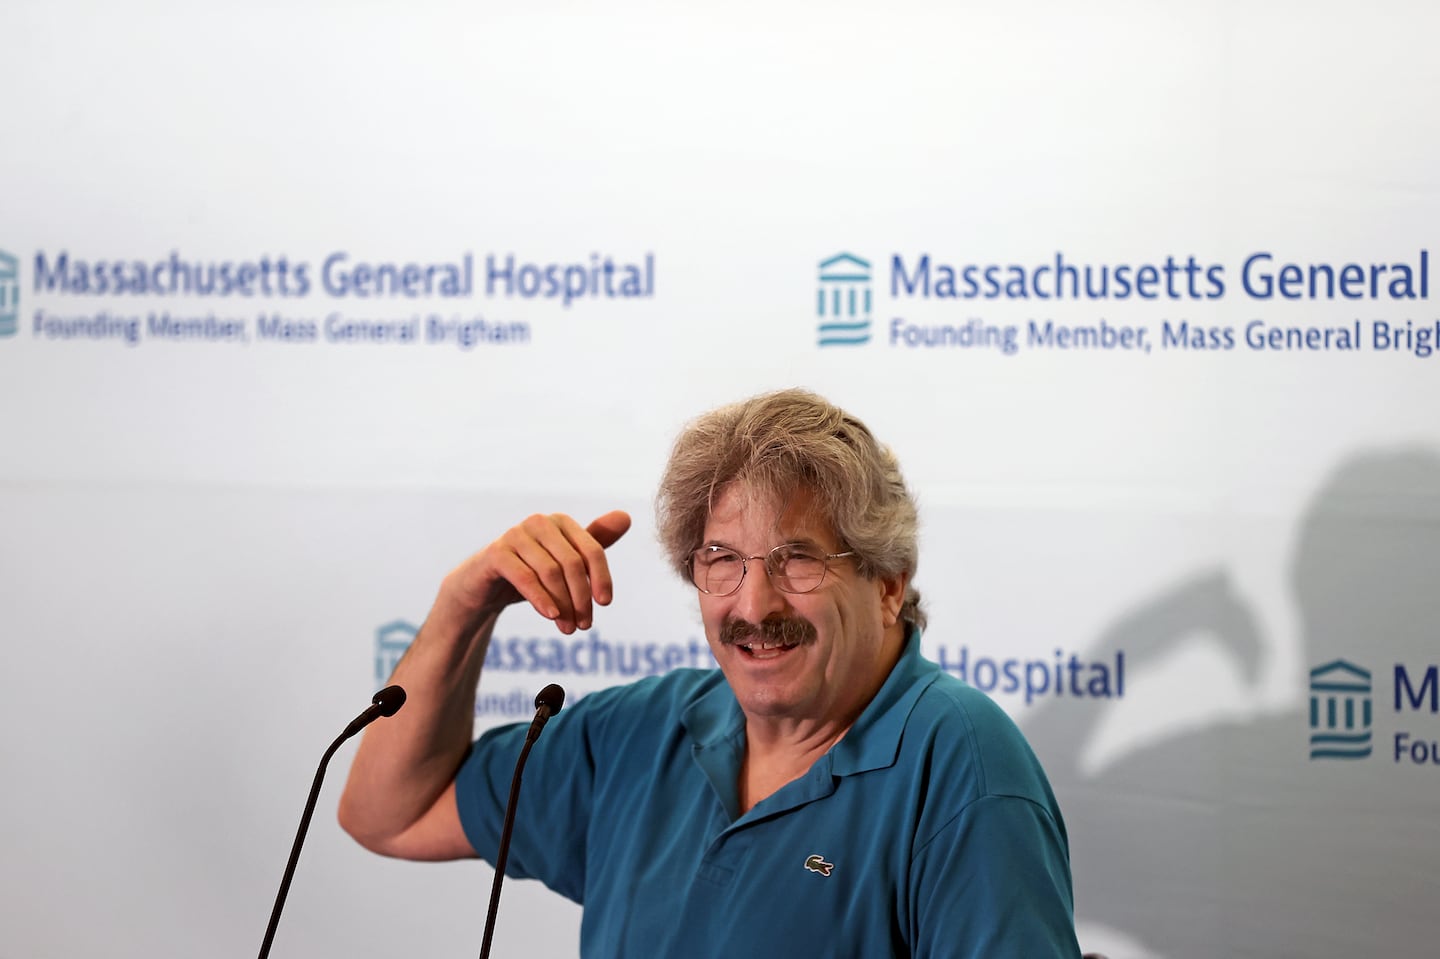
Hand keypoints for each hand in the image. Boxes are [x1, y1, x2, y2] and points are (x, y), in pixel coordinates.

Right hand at [446, 510, 632, 633]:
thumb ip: (594, 542)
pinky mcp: (496, 552)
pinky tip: (551, 616)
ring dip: (563, 605)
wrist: (482, 587)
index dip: (602, 578)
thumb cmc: (529, 573)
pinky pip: (525, 577)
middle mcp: (539, 522)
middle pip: (573, 563)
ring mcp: (515, 535)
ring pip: (551, 572)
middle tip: (585, 626)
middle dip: (581, 598)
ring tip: (568, 629)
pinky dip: (541, 598)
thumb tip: (626, 516)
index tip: (605, 604)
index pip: (592, 550)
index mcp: (561, 522)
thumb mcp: (563, 562)